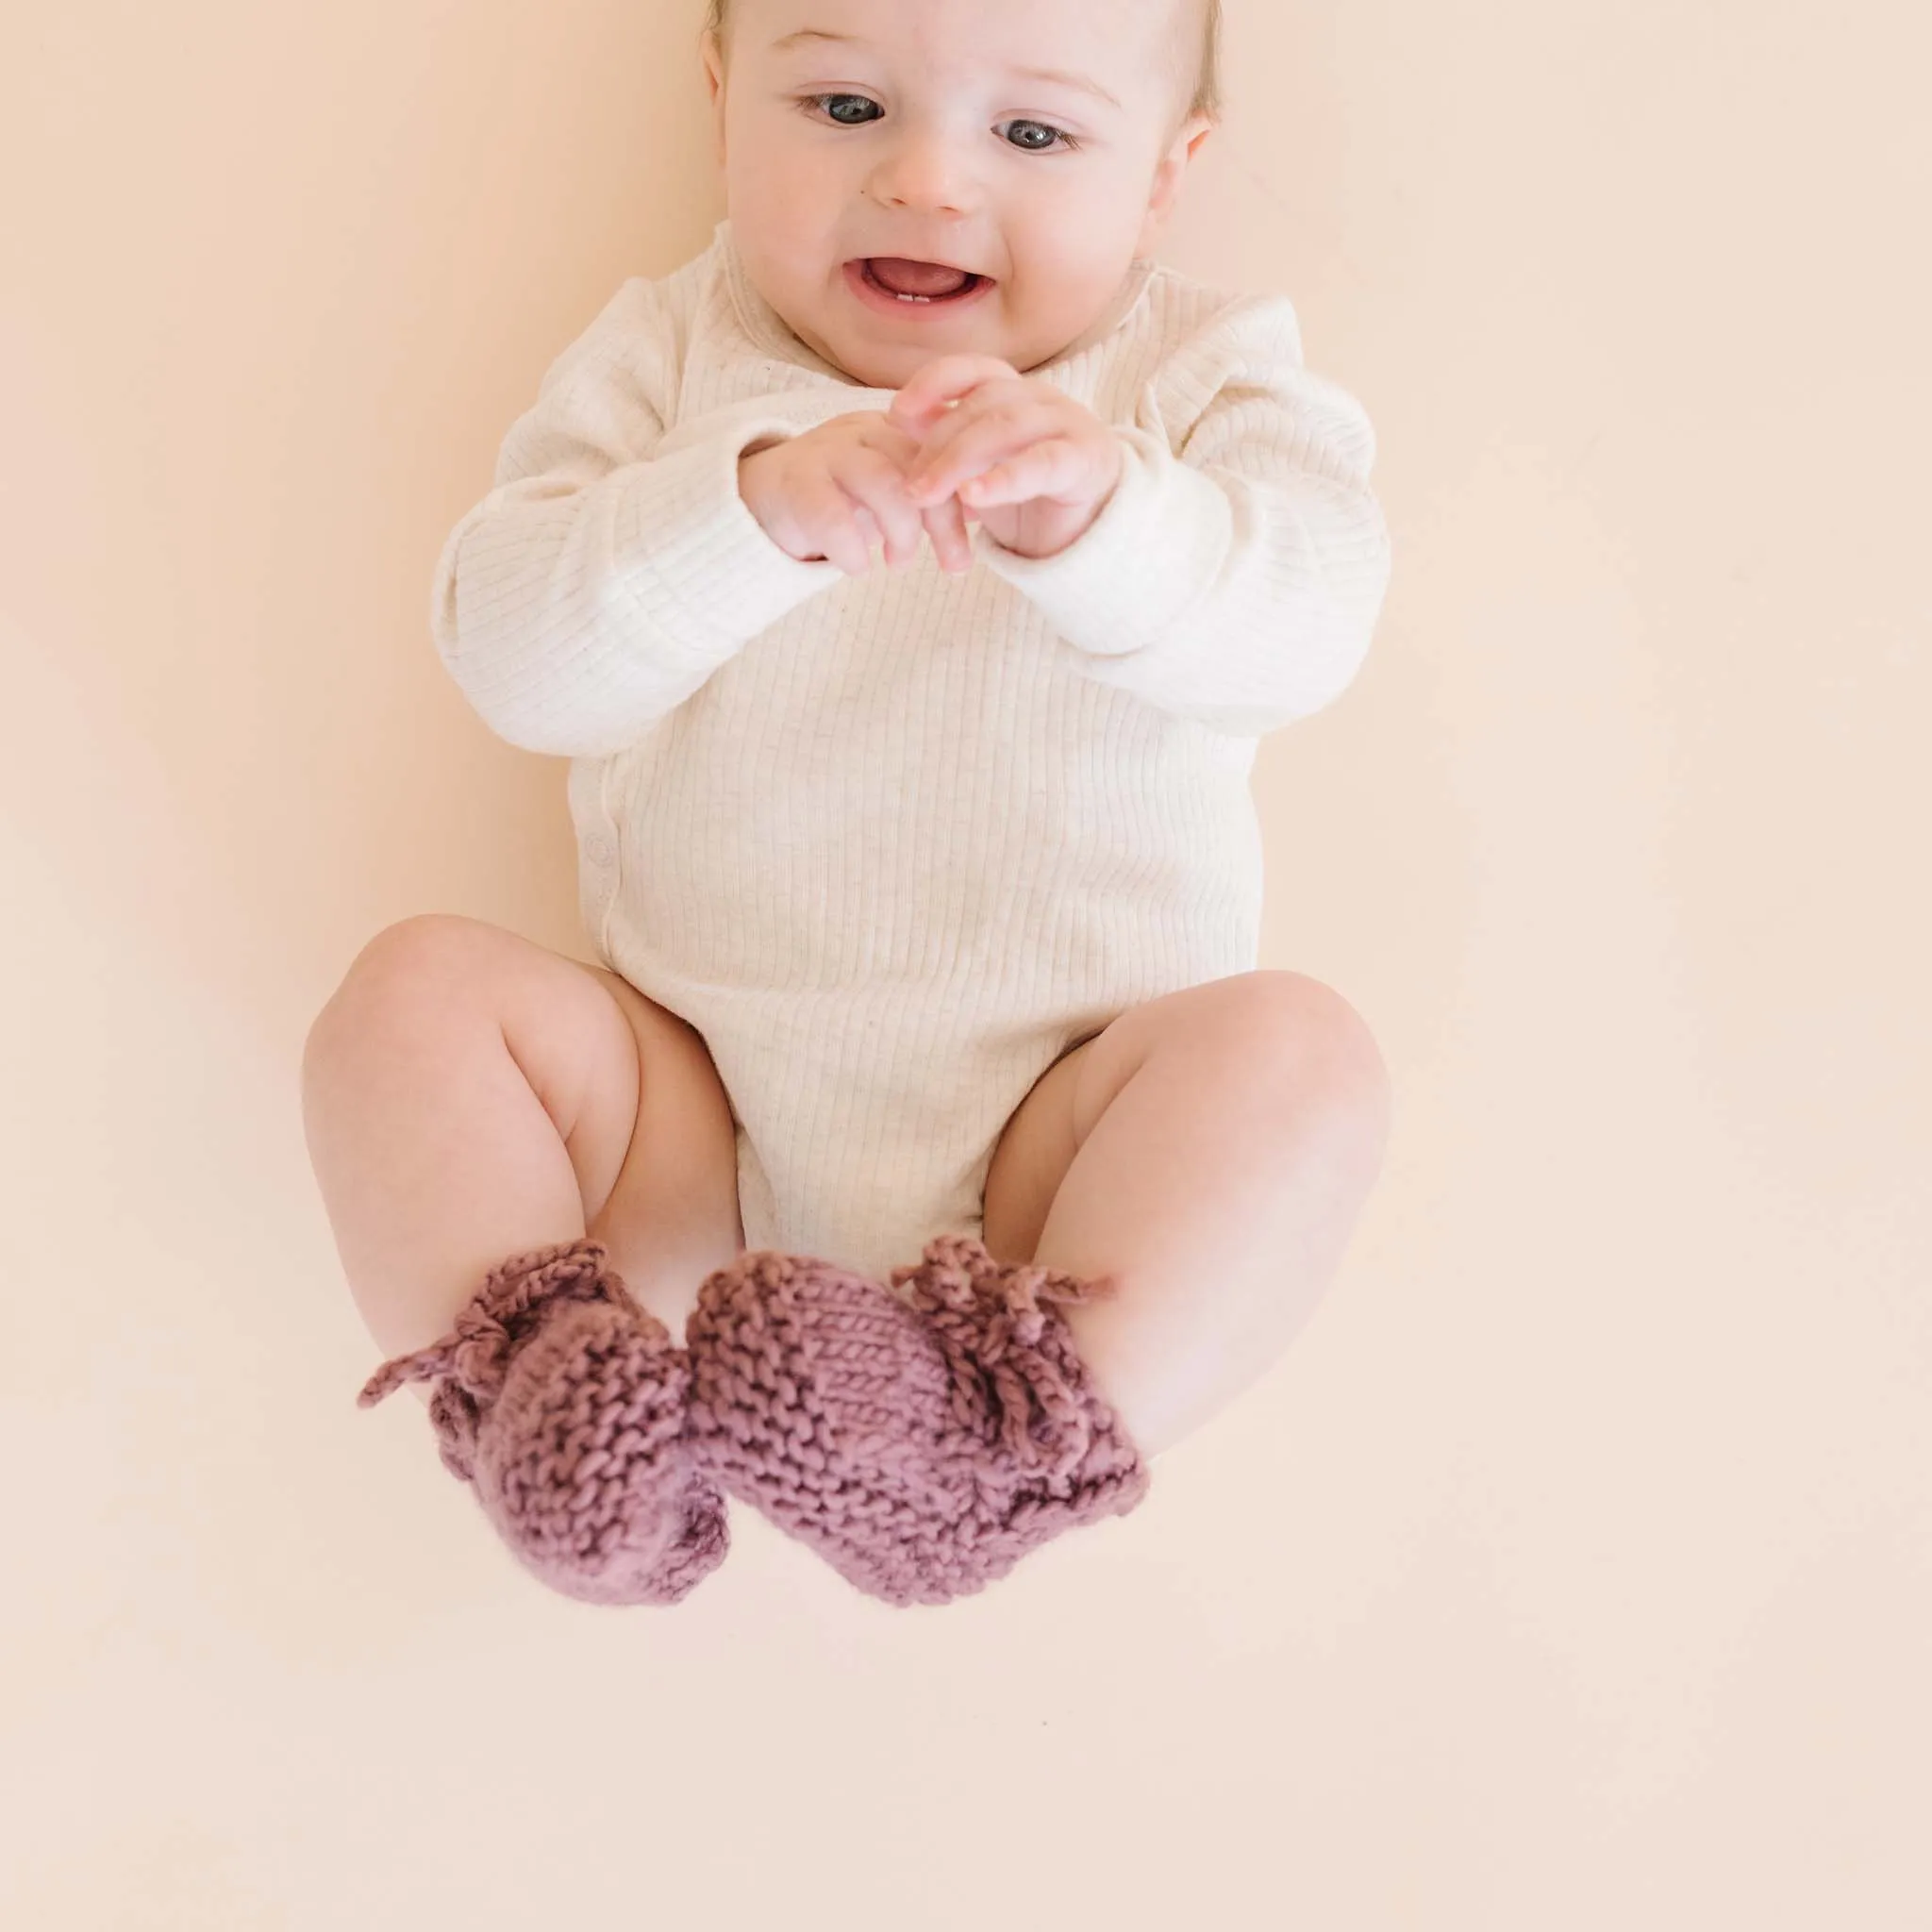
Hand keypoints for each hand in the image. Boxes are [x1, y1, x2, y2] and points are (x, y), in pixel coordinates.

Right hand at [737, 410, 976, 576]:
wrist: (759, 499)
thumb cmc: (836, 499)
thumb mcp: (889, 492)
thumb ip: (930, 496)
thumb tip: (984, 509)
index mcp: (892, 430)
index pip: (944, 456)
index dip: (965, 501)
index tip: (971, 549)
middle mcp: (862, 432)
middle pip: (919, 467)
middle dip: (944, 523)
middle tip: (954, 567)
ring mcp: (826, 453)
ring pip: (882, 484)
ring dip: (902, 533)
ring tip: (899, 563)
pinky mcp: (794, 483)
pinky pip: (832, 515)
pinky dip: (851, 549)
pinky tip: (857, 567)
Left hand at [886, 355, 1125, 560]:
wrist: (1091, 530)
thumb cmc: (1031, 494)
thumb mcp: (981, 467)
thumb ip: (947, 440)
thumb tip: (899, 416)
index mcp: (1015, 392)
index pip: (971, 370)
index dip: (933, 383)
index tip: (897, 412)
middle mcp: (1042, 398)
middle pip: (982, 405)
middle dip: (938, 444)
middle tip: (909, 486)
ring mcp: (1068, 423)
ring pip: (1006, 427)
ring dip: (959, 462)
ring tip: (928, 495)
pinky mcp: (1086, 459)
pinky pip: (1041, 462)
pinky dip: (1003, 478)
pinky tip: (973, 496)